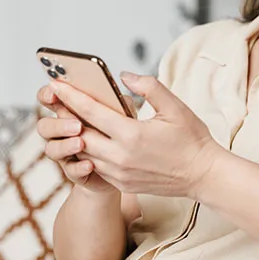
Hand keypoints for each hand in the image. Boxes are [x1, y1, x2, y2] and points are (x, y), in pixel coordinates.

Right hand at [35, 84, 116, 193]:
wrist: (133, 163)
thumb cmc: (125, 130)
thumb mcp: (122, 110)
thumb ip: (116, 97)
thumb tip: (124, 78)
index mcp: (70, 110)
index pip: (49, 99)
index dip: (47, 94)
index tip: (55, 89)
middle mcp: (63, 131)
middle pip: (44, 126)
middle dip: (57, 124)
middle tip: (77, 125)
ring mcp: (67, 152)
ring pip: (52, 149)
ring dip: (64, 145)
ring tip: (81, 143)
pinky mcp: (76, 171)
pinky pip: (70, 171)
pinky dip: (78, 167)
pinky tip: (89, 165)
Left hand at [48, 73, 225, 198]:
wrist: (202, 175)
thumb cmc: (192, 139)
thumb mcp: (175, 107)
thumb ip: (149, 87)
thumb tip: (123, 76)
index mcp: (132, 135)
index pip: (91, 112)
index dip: (71, 96)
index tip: (56, 84)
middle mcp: (120, 157)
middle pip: (80, 133)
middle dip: (66, 115)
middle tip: (56, 99)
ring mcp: (119, 174)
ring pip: (84, 152)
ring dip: (74, 134)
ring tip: (68, 117)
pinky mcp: (121, 184)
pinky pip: (95, 165)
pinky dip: (88, 151)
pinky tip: (88, 138)